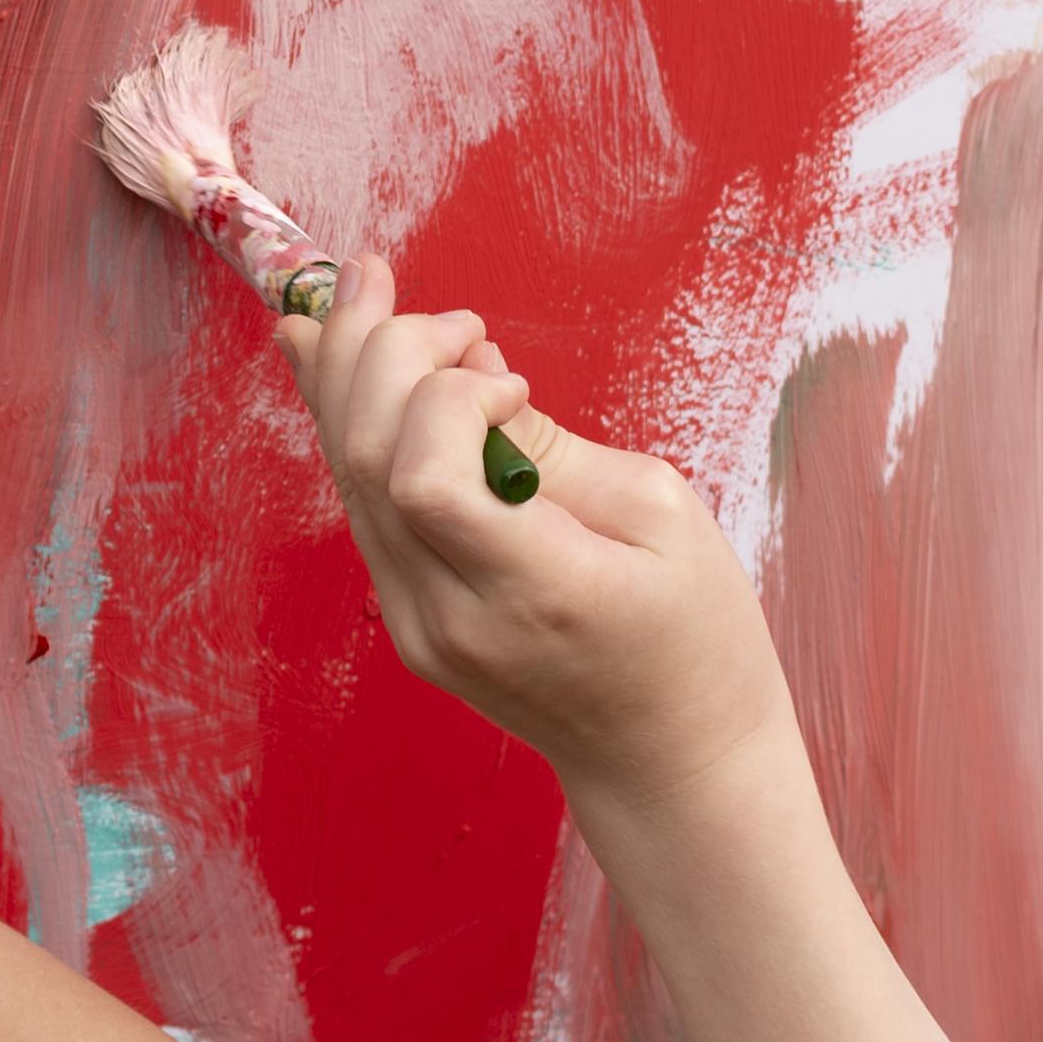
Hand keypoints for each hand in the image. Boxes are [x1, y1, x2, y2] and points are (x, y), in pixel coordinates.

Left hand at [277, 255, 799, 822]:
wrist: (672, 763)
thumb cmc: (695, 639)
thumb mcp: (662, 519)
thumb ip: (554, 447)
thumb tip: (471, 375)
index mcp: (532, 592)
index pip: (425, 480)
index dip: (445, 399)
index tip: (508, 378)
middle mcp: (453, 617)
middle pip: (367, 466)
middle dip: (371, 352)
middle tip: (388, 278)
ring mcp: (420, 629)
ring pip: (350, 484)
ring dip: (346, 379)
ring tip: (352, 294)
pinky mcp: (412, 626)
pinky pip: (368, 512)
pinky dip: (360, 432)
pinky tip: (350, 370)